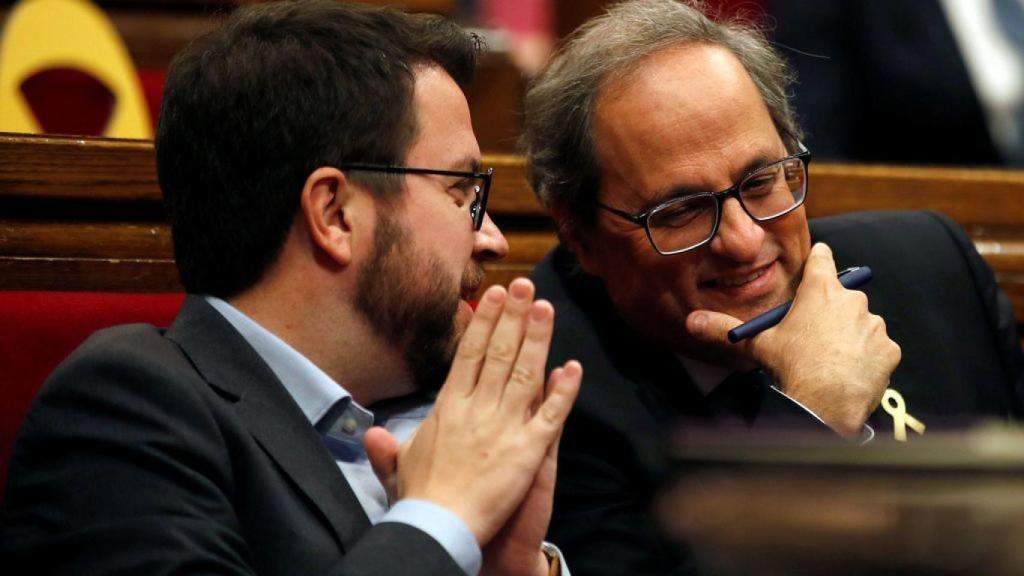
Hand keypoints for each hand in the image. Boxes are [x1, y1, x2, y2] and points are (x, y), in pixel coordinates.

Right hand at [367, 278, 581, 546]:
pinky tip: (573, 367)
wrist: (441, 527)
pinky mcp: (529, 450)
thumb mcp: (400, 465)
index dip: (485, 322)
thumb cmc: (421, 498)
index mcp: (450, 406)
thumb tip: (370, 434)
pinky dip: (563, 390)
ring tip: (546, 307)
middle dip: (514, 316)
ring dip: (538, 338)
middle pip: (500, 353)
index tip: (495, 296)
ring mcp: (506, 426)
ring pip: (526, 373)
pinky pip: (551, 415)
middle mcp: (478, 408)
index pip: (470, 354)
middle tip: (526, 286)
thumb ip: (389, 447)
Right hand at [687, 243, 900, 437]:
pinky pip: (877, 348)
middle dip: (831, 310)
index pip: (823, 258)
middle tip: (814, 333)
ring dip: (850, 334)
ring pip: (861, 323)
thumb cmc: (792, 365)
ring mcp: (874, 325)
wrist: (826, 401)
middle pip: (842, 295)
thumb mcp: (757, 344)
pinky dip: (867, 357)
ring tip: (831, 357)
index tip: (818, 263)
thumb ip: (725, 328)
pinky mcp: (888, 348)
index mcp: (820, 291)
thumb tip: (692, 321)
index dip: (820, 259)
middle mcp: (851, 301)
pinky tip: (849, 371)